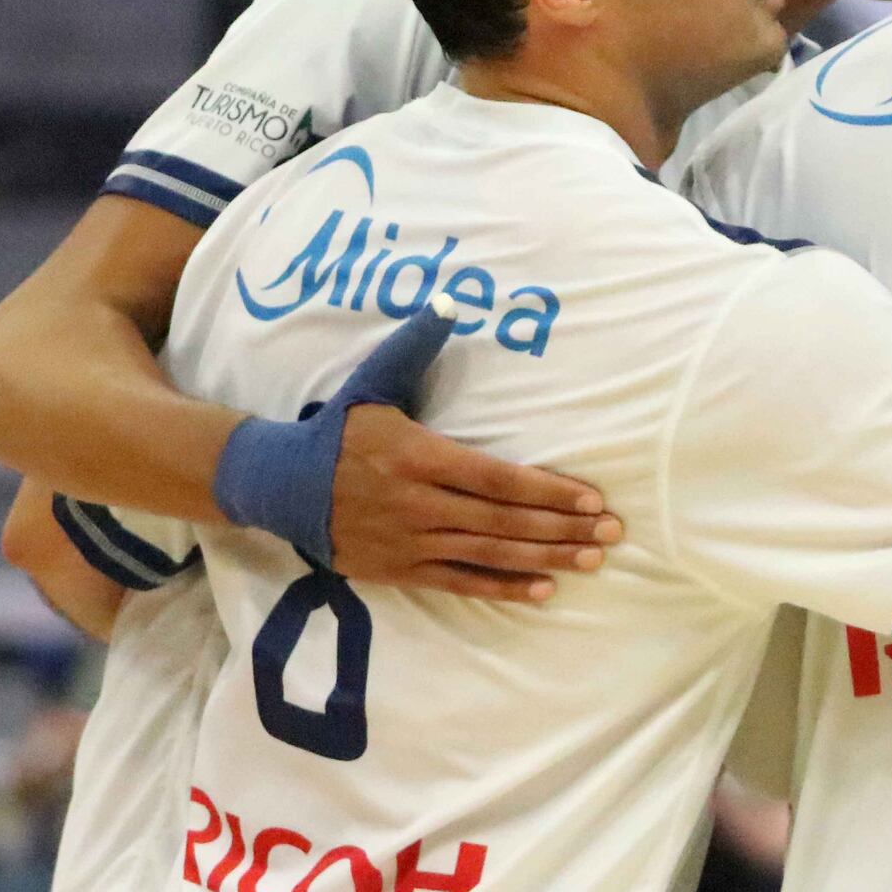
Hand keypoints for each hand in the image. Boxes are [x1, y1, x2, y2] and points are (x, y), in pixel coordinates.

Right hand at [218, 301, 618, 600]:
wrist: (278, 486)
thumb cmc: (337, 431)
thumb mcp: (373, 382)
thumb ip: (414, 346)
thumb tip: (448, 302)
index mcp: (418, 457)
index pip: (496, 479)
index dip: (547, 492)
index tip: (592, 498)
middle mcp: (417, 504)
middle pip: (503, 521)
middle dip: (563, 528)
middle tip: (612, 532)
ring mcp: (409, 542)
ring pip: (489, 554)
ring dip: (546, 559)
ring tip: (592, 560)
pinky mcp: (399, 570)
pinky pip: (460, 582)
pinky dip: (502, 588)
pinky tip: (542, 589)